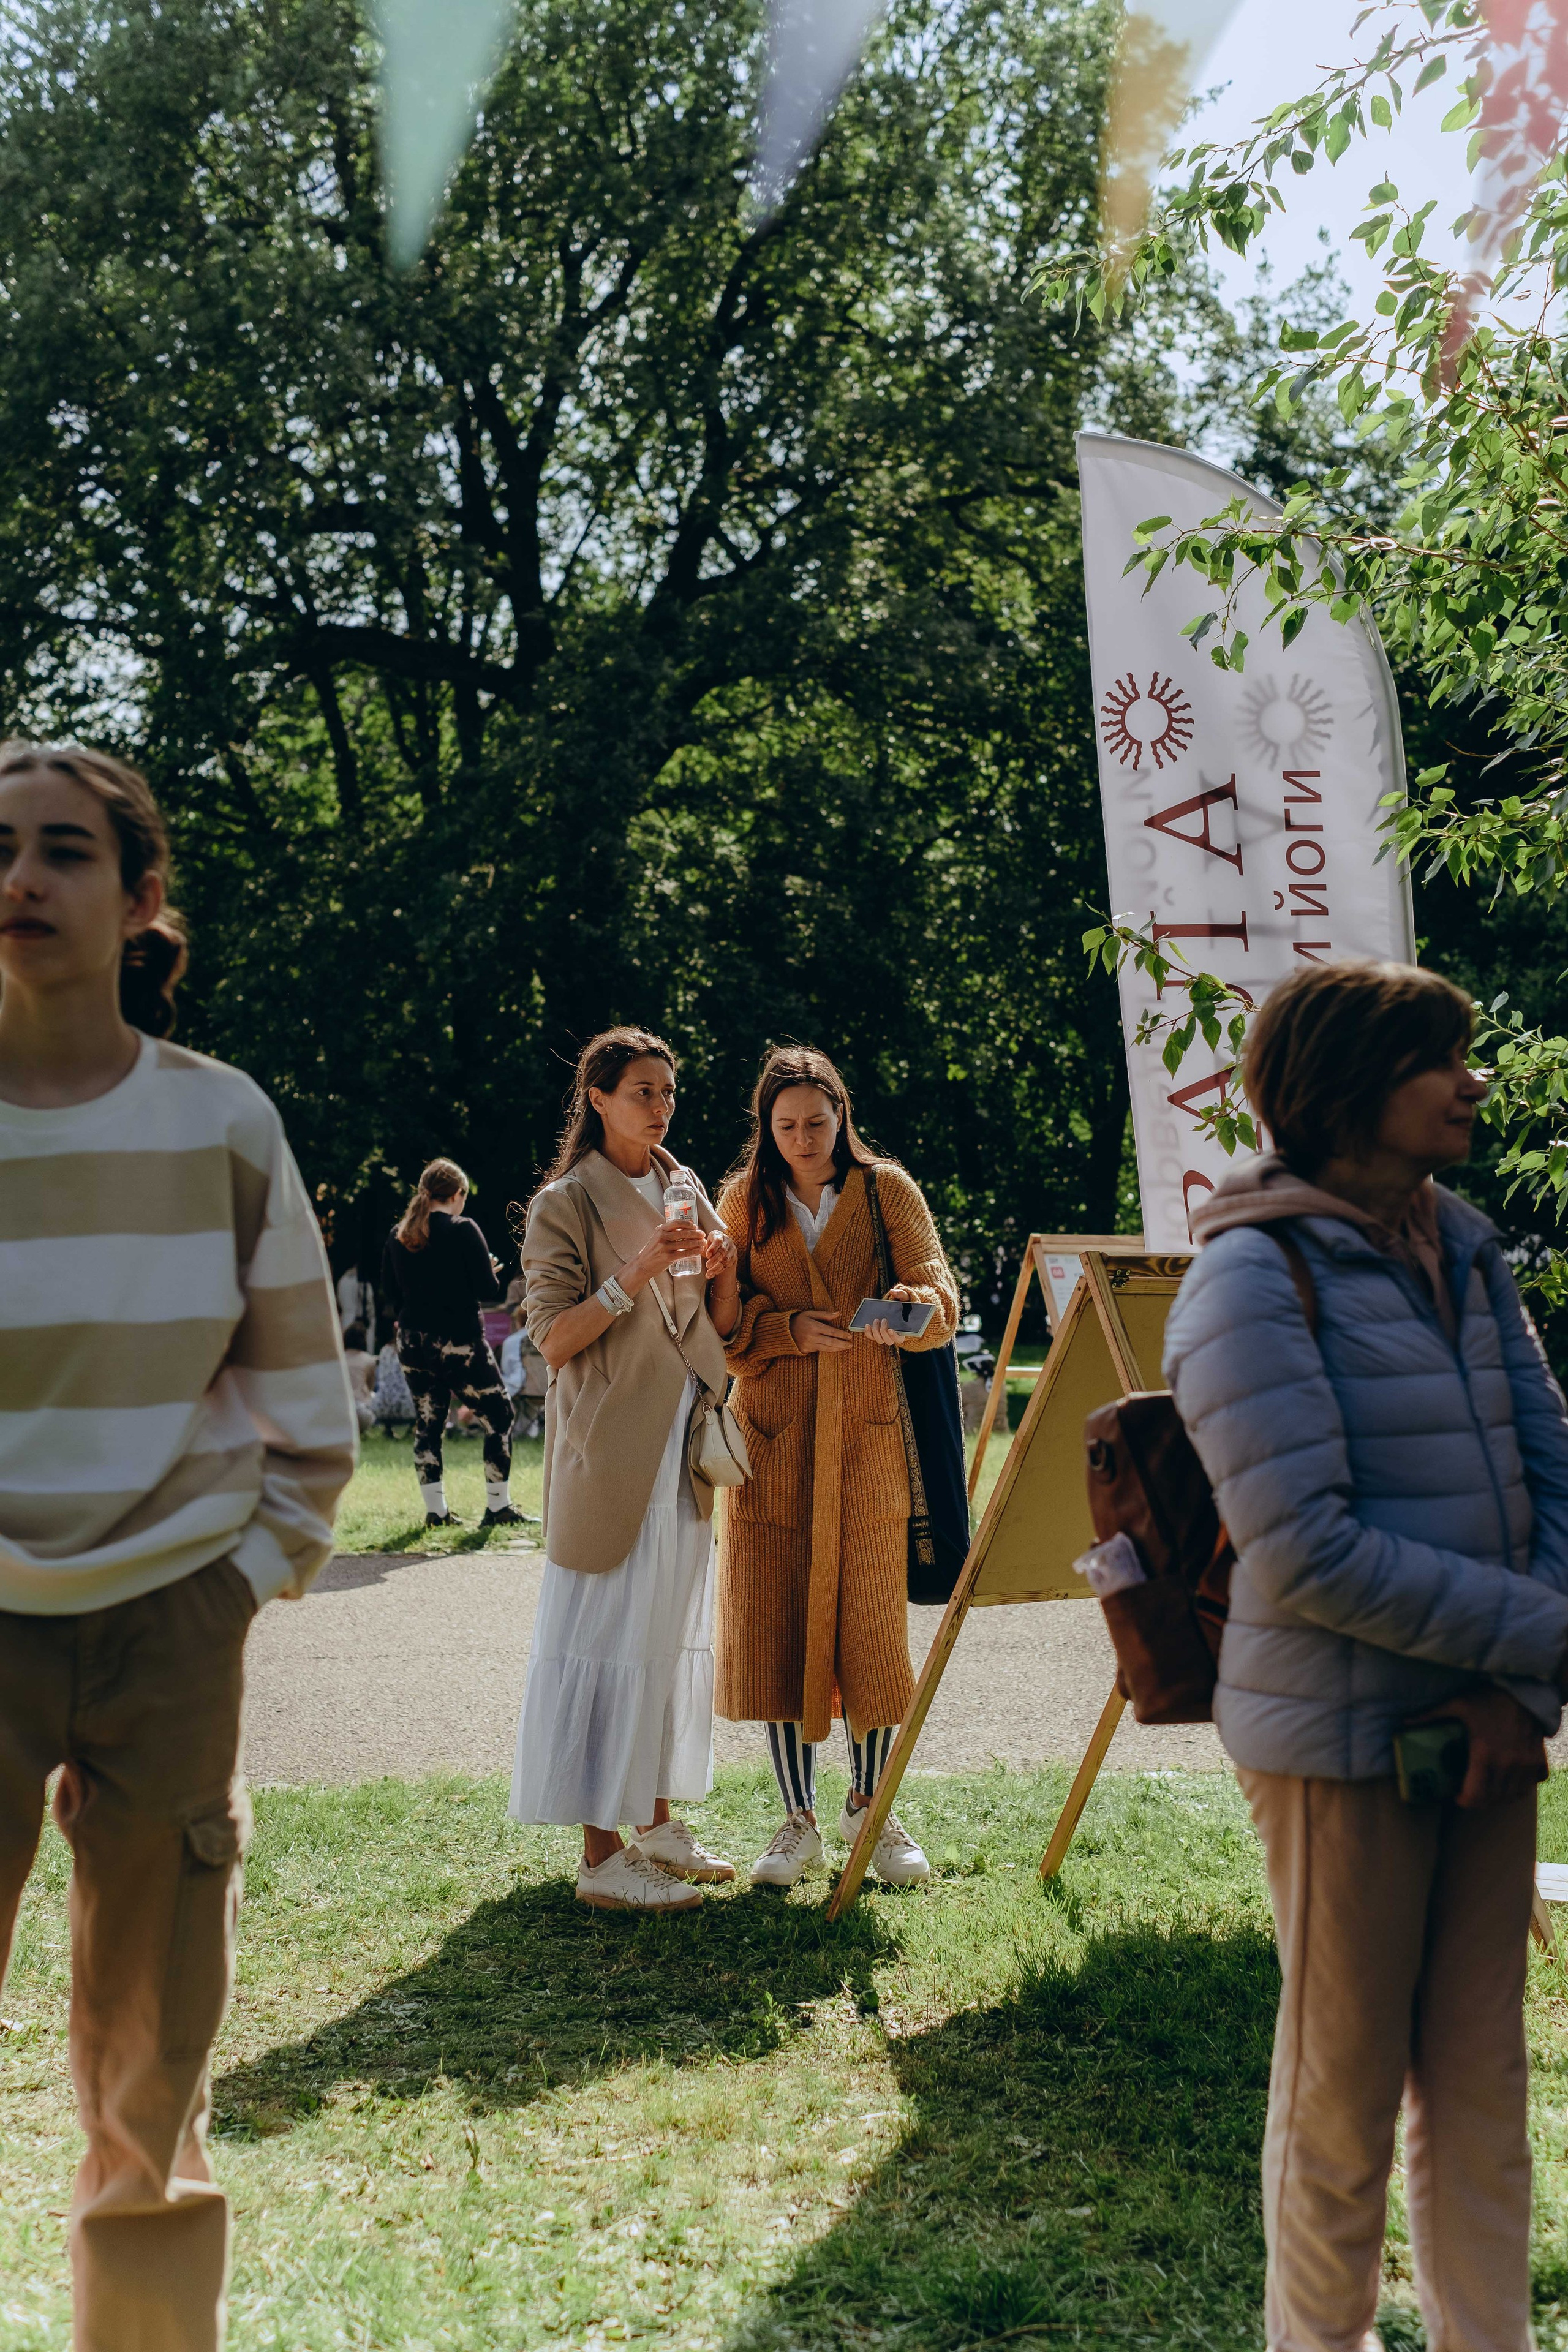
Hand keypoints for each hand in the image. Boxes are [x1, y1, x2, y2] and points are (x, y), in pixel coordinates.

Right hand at [620, 1221, 700, 1295]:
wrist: (643, 1263)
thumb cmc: (654, 1249)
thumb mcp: (659, 1236)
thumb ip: (672, 1229)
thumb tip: (690, 1222)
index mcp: (660, 1229)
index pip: (677, 1222)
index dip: (688, 1224)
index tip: (695, 1226)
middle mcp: (662, 1237)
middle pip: (684, 1233)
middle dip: (696, 1234)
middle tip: (703, 1235)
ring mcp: (665, 1247)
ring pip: (686, 1243)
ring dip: (697, 1243)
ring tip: (703, 1243)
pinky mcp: (668, 1257)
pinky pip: (684, 1253)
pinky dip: (693, 1252)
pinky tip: (699, 1251)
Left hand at [701, 1228, 737, 1288]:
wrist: (723, 1245)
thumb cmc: (711, 1243)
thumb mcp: (706, 1242)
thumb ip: (702, 1246)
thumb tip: (695, 1251)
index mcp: (719, 1235)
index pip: (718, 1240)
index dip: (713, 1248)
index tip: (707, 1255)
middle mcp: (727, 1241)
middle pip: (723, 1251)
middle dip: (715, 1259)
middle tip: (707, 1265)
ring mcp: (732, 1250)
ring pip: (726, 1260)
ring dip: (717, 1267)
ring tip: (709, 1273)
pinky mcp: (733, 1258)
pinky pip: (726, 1266)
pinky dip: (718, 1271)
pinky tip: (711, 1274)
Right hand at [790, 1309, 851, 1353]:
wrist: (784, 1331)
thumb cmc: (799, 1320)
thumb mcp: (810, 1314)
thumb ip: (825, 1314)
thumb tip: (838, 1313)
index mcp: (814, 1327)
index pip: (832, 1332)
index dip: (842, 1334)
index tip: (849, 1336)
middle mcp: (812, 1337)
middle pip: (831, 1342)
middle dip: (843, 1344)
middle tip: (851, 1345)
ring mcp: (809, 1345)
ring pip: (827, 1349)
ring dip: (837, 1349)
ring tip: (845, 1348)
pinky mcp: (806, 1350)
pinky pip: (820, 1350)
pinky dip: (828, 1349)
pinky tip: (834, 1348)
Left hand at [864, 1281, 919, 1348]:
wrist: (894, 1308)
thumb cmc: (902, 1304)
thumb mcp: (904, 1298)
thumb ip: (901, 1294)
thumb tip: (892, 1291)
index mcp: (903, 1331)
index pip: (899, 1339)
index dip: (895, 1336)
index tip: (890, 1329)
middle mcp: (893, 1337)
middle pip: (888, 1341)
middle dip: (883, 1331)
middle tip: (883, 1320)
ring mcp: (884, 1336)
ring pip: (879, 1340)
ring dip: (875, 1332)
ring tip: (875, 1320)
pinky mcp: (876, 1334)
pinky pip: (871, 1337)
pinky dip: (868, 1332)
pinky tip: (867, 1325)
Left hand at [1409, 1688, 1547, 1809]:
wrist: (1524, 1690)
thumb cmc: (1488, 1697)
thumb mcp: (1457, 1704)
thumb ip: (1431, 1716)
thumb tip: (1404, 1723)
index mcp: (1485, 1754)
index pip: (1476, 1794)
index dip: (1464, 1801)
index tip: (1457, 1796)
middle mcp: (1508, 1764)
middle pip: (1493, 1799)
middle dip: (1478, 1800)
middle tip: (1468, 1792)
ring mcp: (1525, 1764)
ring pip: (1512, 1795)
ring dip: (1498, 1796)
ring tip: (1486, 1787)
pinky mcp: (1538, 1761)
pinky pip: (1530, 1785)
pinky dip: (1519, 1787)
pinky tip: (1508, 1778)